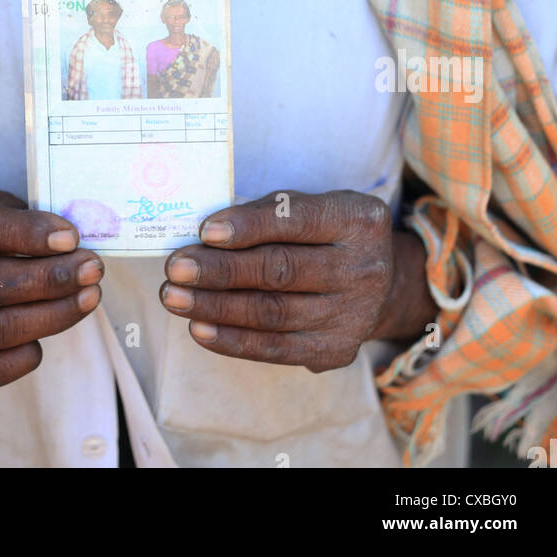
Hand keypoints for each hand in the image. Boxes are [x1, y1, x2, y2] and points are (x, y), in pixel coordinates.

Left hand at [160, 189, 417, 372]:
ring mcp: (353, 314)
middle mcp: (363, 268)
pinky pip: (275, 348)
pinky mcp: (336, 350)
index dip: (249, 226)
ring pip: (272, 312)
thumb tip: (205, 234)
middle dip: (220, 270)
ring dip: (215, 306)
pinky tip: (199, 328)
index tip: (205, 231)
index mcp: (357, 219)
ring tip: (175, 298)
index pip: (296, 220)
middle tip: (176, 268)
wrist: (381, 283)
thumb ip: (272, 214)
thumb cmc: (327, 234)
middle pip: (280, 270)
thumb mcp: (316, 206)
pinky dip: (232, 340)